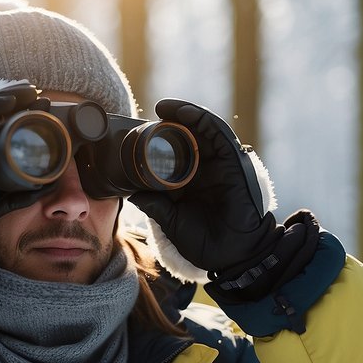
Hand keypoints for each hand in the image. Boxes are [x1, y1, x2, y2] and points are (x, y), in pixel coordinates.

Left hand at [130, 99, 274, 274]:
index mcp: (189, 182)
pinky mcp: (232, 161)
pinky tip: (184, 113)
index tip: (139, 132)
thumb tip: (130, 193)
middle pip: (188, 136)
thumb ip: (154, 205)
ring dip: (184, 114)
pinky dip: (201, 120)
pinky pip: (217, 133)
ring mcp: (218, 164)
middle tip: (152, 113)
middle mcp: (204, 169)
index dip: (159, 140)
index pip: (174, 153)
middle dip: (171, 121)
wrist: (232, 255)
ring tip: (165, 107)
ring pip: (202, 129)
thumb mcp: (171, 221)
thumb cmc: (205, 243)